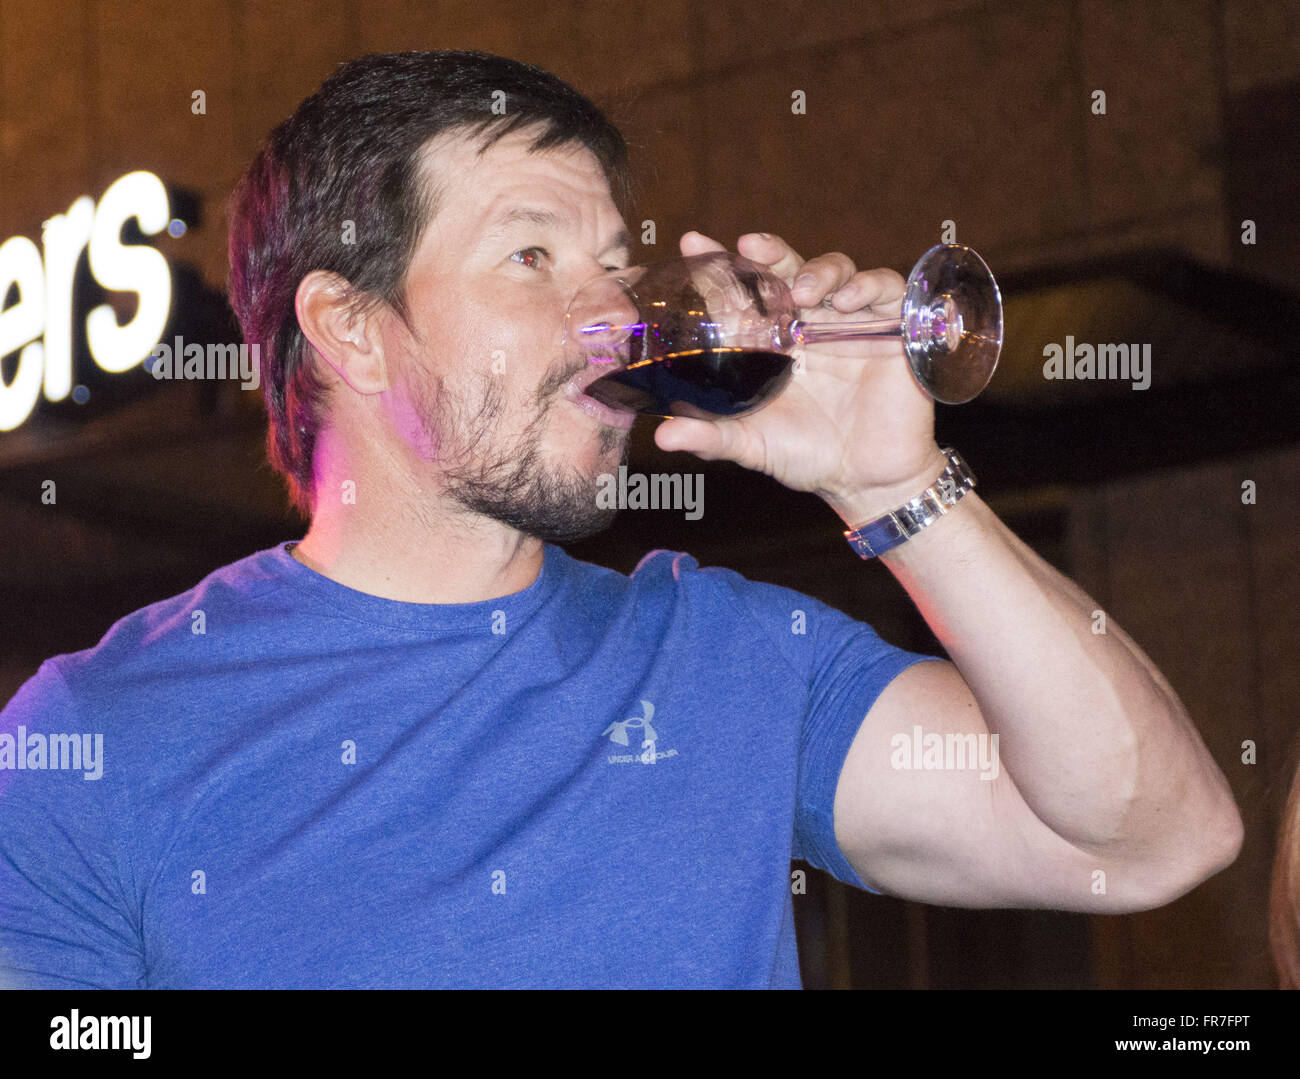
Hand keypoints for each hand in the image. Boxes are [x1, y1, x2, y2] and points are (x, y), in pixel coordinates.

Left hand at [653, 231, 945, 522]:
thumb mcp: (752, 445)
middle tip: (750, 246)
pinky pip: (886, 289)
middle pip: (788, 267)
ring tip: (804, 292)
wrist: (863, 479)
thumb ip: (710, 436)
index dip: (720, 264)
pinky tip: (848, 302)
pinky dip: (868, 286)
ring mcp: (850, 322)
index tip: (692, 242)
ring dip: (819, 271)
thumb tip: (661, 436)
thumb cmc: (804, 456)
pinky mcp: (892, 327)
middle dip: (769, 250)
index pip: (743, 291)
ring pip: (836, 269)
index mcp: (771, 340)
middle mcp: (808, 322)